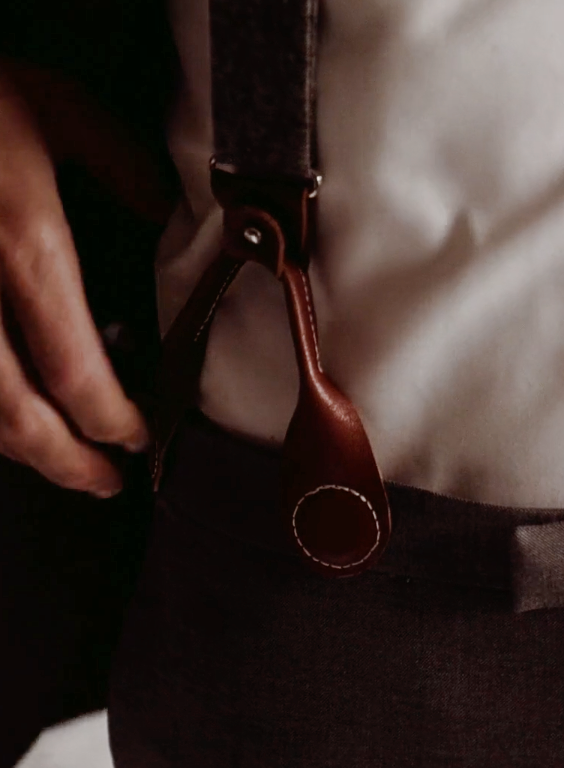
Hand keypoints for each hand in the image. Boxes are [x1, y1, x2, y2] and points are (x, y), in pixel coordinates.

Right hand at [0, 62, 170, 495]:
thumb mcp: (62, 114)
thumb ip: (127, 173)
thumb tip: (172, 218)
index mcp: (25, 250)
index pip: (75, 371)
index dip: (109, 423)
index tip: (136, 439)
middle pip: (13, 411)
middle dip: (62, 462)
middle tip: (103, 482)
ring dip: (15, 445)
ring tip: (58, 462)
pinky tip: (6, 416)